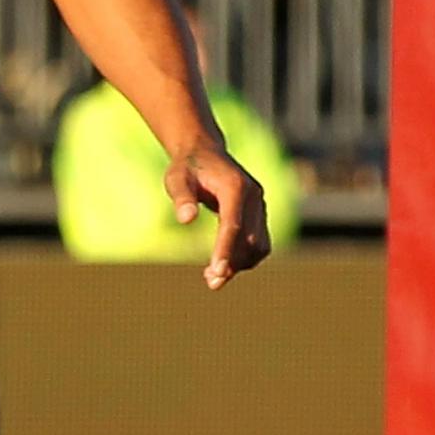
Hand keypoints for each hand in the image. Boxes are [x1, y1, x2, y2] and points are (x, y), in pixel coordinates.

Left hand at [166, 145, 269, 289]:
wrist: (204, 153)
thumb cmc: (186, 167)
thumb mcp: (176, 179)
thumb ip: (182, 198)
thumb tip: (186, 220)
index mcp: (235, 187)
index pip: (232, 225)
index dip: (225, 250)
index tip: (217, 272)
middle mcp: (253, 196)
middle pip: (248, 238)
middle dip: (232, 263)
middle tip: (210, 282)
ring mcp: (259, 205)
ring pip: (258, 244)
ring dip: (240, 264)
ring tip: (212, 278)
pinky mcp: (258, 213)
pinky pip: (258, 242)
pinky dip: (244, 258)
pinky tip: (223, 266)